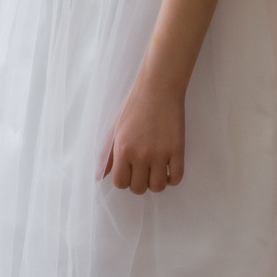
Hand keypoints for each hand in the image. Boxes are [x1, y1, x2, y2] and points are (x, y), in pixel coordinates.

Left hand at [97, 74, 185, 193]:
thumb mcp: (115, 129)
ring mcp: (160, 153)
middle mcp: (140, 155)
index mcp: (122, 150)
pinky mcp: (177, 150)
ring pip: (158, 187)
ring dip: (156, 181)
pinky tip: (169, 168)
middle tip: (143, 169)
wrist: (158, 88)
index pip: (120, 183)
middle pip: (138, 188)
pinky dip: (172, 178)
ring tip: (156, 169)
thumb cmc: (134, 106)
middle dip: (139, 182)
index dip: (124, 179)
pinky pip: (177, 178)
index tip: (129, 170)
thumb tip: (99, 177)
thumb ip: (107, 155)